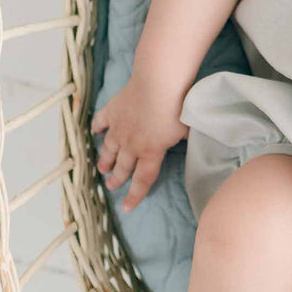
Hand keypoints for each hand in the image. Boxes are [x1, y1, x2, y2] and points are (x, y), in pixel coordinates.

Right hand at [90, 76, 188, 211]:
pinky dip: (98, 127)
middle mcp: (131, 144)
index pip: (142, 180)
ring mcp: (119, 127)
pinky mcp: (113, 110)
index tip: (126, 207)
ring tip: (102, 168)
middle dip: (116, 179)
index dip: (134, 196)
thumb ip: (186, 141)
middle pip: (122, 167)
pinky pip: (101, 121)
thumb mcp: (188, 130)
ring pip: (109, 149)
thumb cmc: (177, 108)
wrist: (158, 84)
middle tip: (111, 185)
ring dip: (105, 160)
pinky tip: (95, 131)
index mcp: (151, 152)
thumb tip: (196, 144)